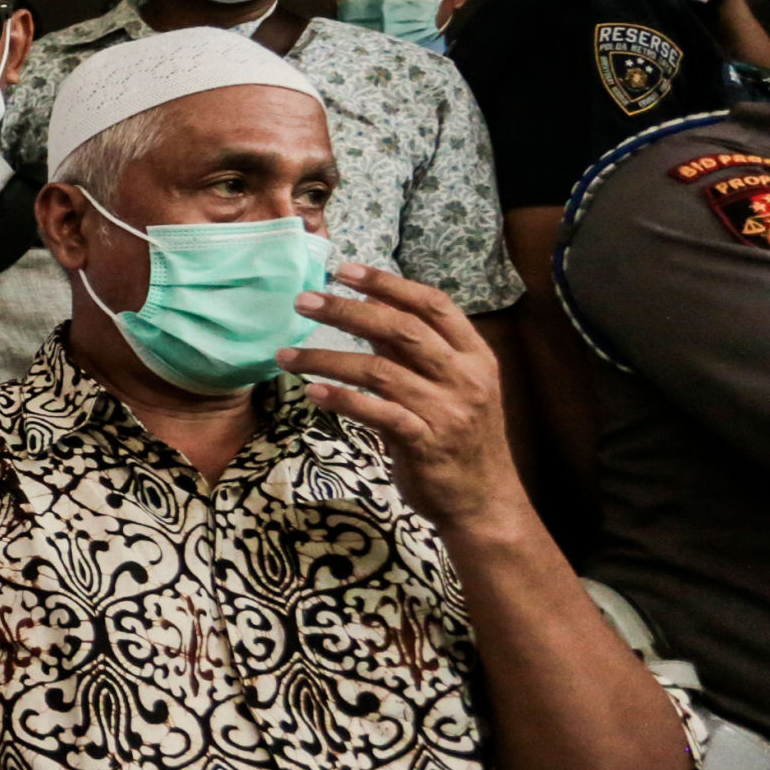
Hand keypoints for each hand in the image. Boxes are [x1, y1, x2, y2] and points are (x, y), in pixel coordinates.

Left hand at [278, 261, 523, 529]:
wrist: (483, 500)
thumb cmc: (458, 437)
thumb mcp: (450, 386)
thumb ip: (416, 352)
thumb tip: (370, 311)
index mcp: (474, 355)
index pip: (432, 304)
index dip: (388, 283)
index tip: (344, 270)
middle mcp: (465, 377)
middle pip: (401, 329)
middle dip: (347, 311)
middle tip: (302, 302)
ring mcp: (447, 410)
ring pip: (379, 371)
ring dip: (326, 358)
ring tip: (286, 355)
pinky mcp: (425, 443)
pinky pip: (377, 413)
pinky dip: (342, 400)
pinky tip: (312, 392)